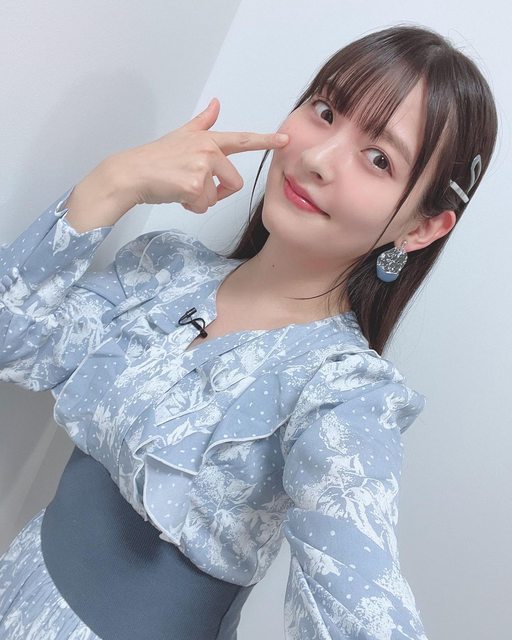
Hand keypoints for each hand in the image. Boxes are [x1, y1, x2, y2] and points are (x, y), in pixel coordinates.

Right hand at [112, 98, 288, 212]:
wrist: (131, 173)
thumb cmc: (155, 158)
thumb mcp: (181, 136)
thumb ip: (203, 122)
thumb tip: (216, 103)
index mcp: (207, 140)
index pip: (242, 139)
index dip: (265, 140)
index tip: (285, 140)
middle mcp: (208, 150)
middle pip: (234, 182)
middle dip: (217, 192)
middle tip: (192, 186)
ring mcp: (202, 167)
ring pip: (216, 197)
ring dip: (200, 200)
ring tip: (180, 187)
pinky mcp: (194, 185)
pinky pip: (203, 206)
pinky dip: (190, 206)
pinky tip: (175, 194)